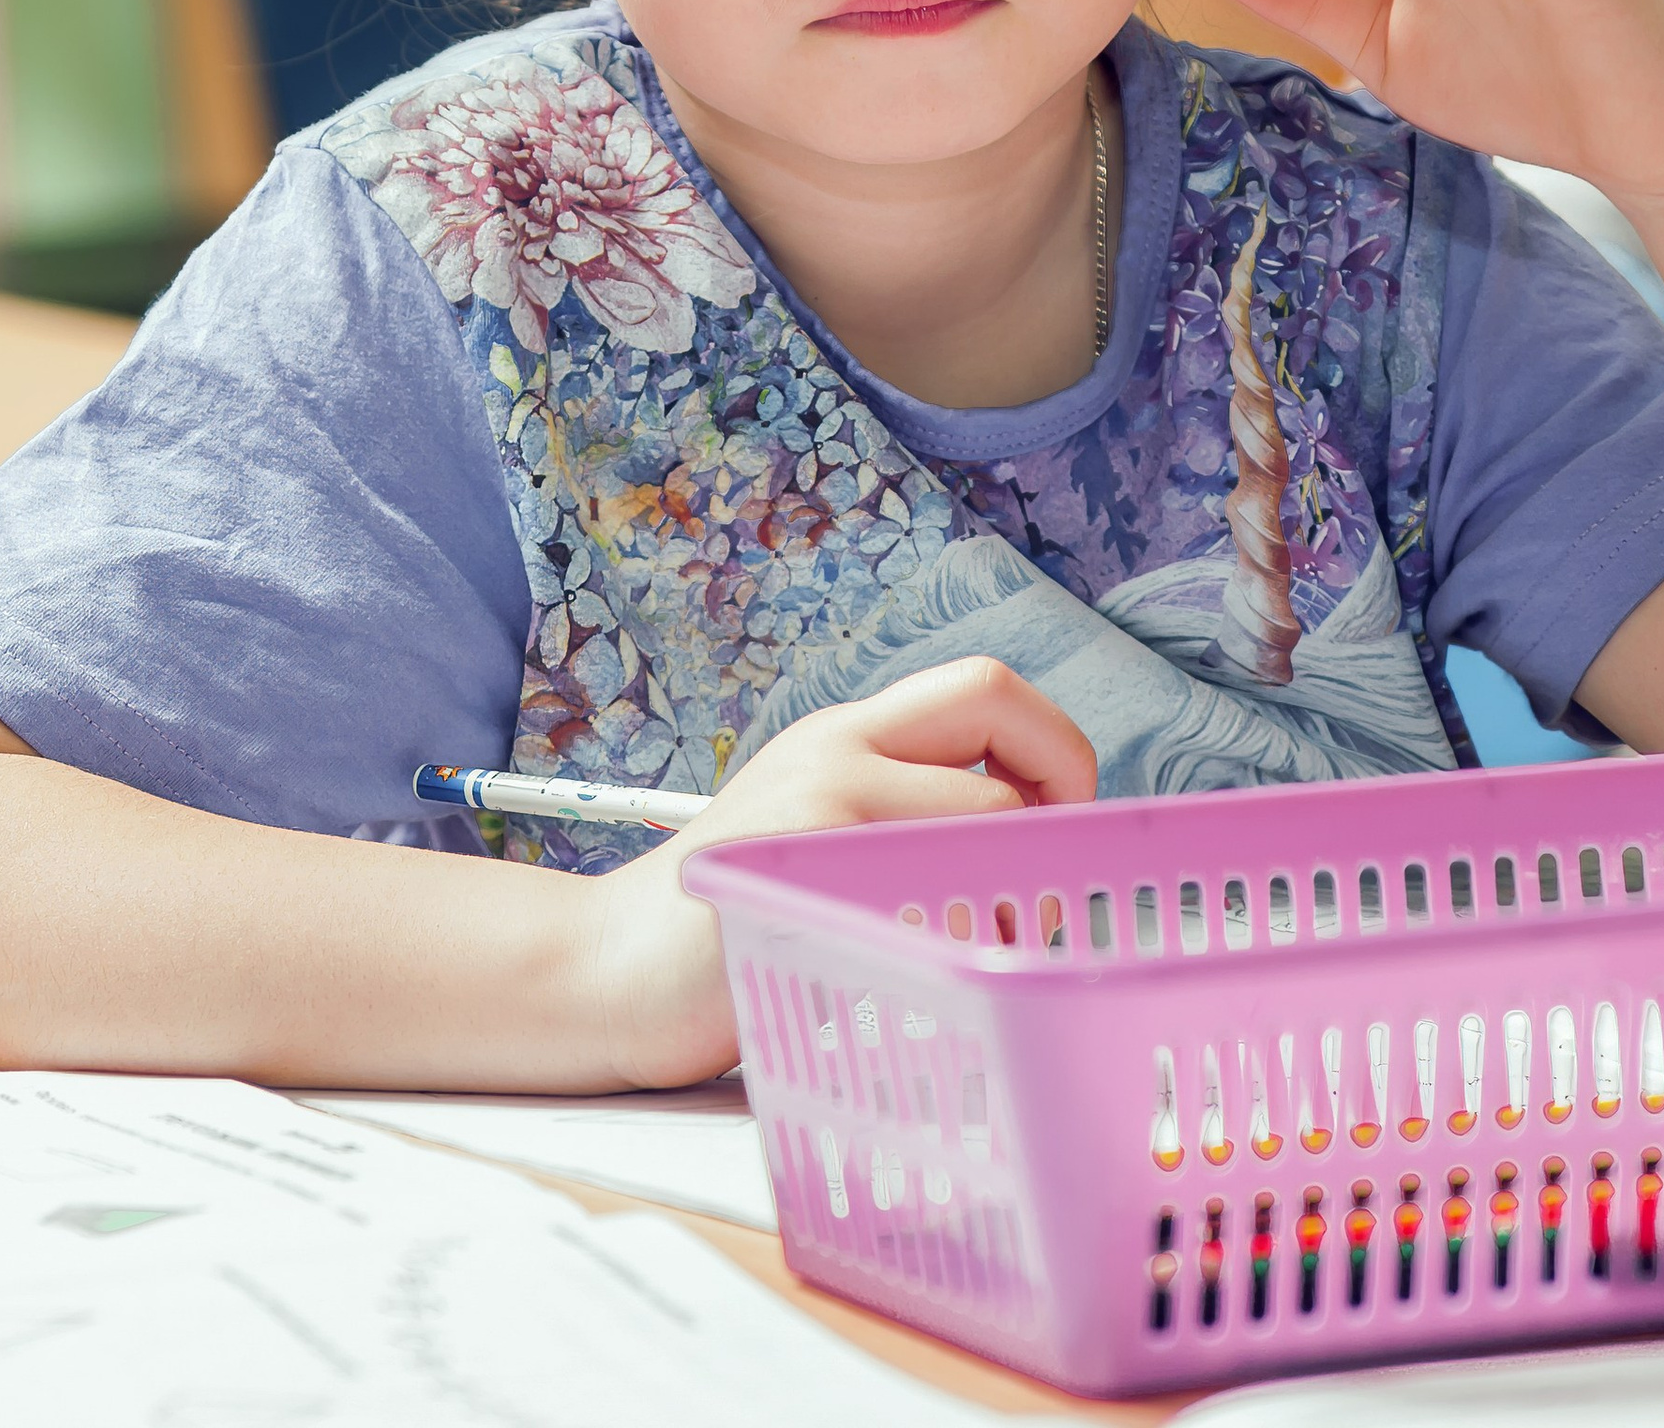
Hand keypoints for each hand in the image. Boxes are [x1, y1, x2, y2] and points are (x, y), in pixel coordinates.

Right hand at [582, 658, 1094, 1089]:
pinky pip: (939, 887)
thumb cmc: (714, 927)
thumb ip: (894, 816)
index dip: (1052, 742)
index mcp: (844, 736)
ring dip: (1025, 883)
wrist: (600, 971)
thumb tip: (1030, 849)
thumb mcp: (804, 832)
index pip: (983, 684)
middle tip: (1056, 868)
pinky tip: (946, 980)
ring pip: (989, 809)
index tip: (1058, 823)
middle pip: (995, 695)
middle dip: (1063, 778)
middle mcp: (836, 745)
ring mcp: (821, 799)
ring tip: (997, 946)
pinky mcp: (805, 865)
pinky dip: (973, 938)